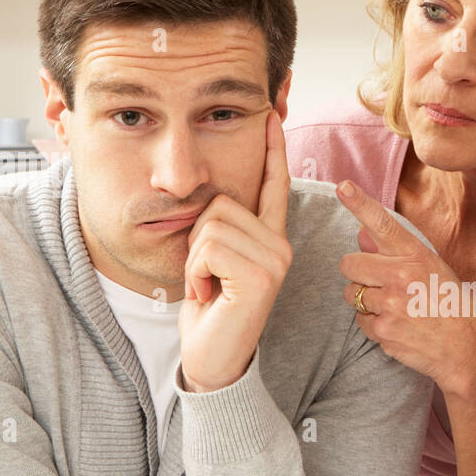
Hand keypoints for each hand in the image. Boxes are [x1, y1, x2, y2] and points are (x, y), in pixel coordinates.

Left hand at [179, 111, 292, 392]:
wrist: (212, 360)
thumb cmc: (207, 312)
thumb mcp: (210, 261)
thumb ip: (217, 229)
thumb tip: (207, 195)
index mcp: (270, 239)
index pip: (274, 185)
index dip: (273, 150)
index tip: (271, 115)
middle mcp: (280, 245)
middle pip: (221, 202)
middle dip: (197, 237)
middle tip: (206, 276)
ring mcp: (275, 260)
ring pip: (211, 223)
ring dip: (195, 258)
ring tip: (208, 287)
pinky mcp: (261, 276)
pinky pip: (209, 246)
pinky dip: (196, 271)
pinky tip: (208, 296)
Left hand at [335, 180, 475, 398]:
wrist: (468, 349)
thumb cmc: (451, 304)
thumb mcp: (431, 269)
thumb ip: (394, 253)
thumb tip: (360, 235)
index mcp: (416, 255)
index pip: (382, 224)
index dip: (360, 204)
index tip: (343, 187)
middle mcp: (401, 276)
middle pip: (349, 263)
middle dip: (357, 273)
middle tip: (380, 283)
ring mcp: (391, 304)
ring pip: (351, 294)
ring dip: (364, 300)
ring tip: (394, 307)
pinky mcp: (384, 330)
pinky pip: (360, 321)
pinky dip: (373, 324)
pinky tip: (398, 326)